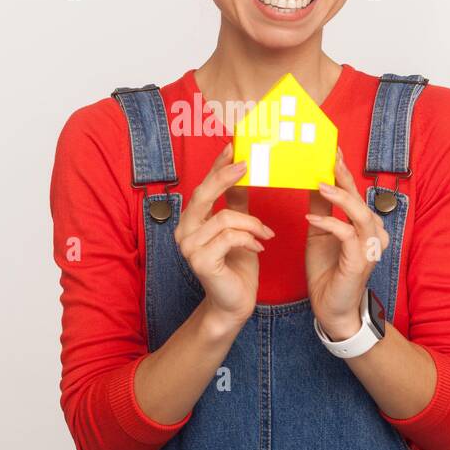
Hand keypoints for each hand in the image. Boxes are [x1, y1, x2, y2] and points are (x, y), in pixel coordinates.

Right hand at [174, 141, 275, 328]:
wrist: (234, 303)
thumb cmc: (236, 266)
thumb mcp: (239, 228)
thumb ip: (236, 202)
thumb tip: (242, 171)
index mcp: (191, 221)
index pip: (203, 186)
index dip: (216, 165)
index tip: (233, 146)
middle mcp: (184, 231)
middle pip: (204, 194)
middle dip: (226, 177)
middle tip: (248, 165)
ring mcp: (189, 246)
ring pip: (225, 217)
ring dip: (252, 224)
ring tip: (266, 234)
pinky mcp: (201, 260)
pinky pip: (230, 237)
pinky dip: (249, 239)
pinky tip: (259, 247)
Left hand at [305, 147, 389, 339]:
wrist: (332, 308)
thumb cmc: (328, 270)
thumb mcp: (319, 233)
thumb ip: (321, 208)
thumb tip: (313, 180)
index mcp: (364, 224)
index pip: (354, 191)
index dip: (344, 170)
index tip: (330, 149)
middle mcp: (373, 232)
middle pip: (360, 196)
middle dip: (344, 175)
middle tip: (328, 156)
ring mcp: (369, 247)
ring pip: (361, 213)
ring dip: (340, 197)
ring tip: (320, 184)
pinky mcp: (360, 261)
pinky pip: (348, 235)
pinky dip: (330, 223)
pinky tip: (312, 219)